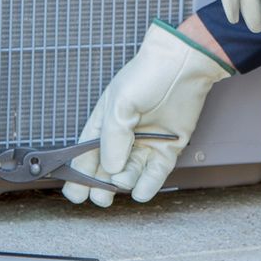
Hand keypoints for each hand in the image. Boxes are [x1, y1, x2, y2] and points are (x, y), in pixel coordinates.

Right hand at [63, 21, 234, 206]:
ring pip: (129, 176)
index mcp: (103, 125)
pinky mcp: (167, 150)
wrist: (184, 65)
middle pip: (106, 172)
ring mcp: (145, 146)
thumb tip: (111, 169)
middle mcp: (122, 139)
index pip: (85, 156)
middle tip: (101, 195)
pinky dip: (147, 186)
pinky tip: (140, 190)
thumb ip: (113, 138)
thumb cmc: (147, 75)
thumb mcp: (119, 102)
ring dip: (124, 183)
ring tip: (122, 179)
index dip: (78, 176)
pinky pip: (155, 175)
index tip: (76, 194)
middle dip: (100, 187)